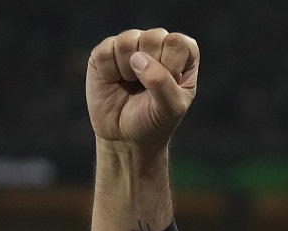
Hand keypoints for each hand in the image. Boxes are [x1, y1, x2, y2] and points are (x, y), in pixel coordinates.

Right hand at [86, 28, 199, 151]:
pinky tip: (113, 81)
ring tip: (130, 84)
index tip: (168, 84)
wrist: (124, 137)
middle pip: (154, 36)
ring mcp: (130, 46)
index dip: (171, 64)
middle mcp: (157, 46)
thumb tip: (137, 58)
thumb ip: (162, 83)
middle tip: (147, 88)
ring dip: (127, 70)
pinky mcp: (105, 51)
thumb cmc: (154, 121)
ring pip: (127, 40)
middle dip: (150, 67)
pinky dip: (109, 72)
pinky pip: (105, 50)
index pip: (179, 42)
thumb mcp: (169, 109)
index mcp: (182, 58)